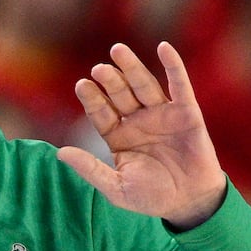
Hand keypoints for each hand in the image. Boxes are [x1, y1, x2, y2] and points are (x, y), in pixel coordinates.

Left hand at [58, 41, 226, 226]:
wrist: (190, 203)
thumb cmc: (152, 197)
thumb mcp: (116, 187)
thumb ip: (90, 169)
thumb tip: (60, 154)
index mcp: (118, 137)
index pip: (101, 113)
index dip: (92, 99)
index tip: (82, 86)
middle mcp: (137, 121)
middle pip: (120, 94)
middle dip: (109, 80)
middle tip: (98, 69)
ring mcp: (161, 114)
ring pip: (144, 85)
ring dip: (131, 67)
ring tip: (117, 50)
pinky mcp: (186, 112)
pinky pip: (179, 85)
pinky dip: (173, 65)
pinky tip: (164, 47)